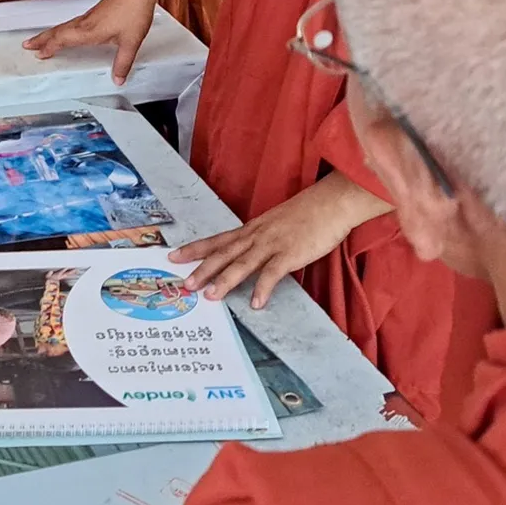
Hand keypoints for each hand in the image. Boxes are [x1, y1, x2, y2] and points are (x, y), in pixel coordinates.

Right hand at [23, 0, 159, 83]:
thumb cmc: (134, 11)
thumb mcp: (131, 43)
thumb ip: (123, 63)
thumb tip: (118, 79)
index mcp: (89, 31)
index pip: (63, 39)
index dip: (49, 47)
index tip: (39, 54)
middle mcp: (85, 22)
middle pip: (58, 31)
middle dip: (41, 39)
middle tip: (27, 45)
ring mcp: (89, 16)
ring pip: (64, 26)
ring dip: (50, 33)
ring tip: (40, 39)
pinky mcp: (95, 12)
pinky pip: (72, 22)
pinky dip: (63, 28)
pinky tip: (66, 31)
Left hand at [167, 176, 390, 309]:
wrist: (332, 201)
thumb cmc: (309, 213)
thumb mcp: (278, 224)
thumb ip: (263, 239)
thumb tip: (252, 254)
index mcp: (253, 229)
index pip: (218, 240)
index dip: (195, 248)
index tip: (174, 256)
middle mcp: (257, 235)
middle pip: (224, 253)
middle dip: (202, 269)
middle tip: (184, 284)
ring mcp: (273, 243)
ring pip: (243, 263)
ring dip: (225, 280)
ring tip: (211, 297)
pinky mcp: (291, 253)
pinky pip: (273, 273)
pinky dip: (263, 288)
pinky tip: (256, 303)